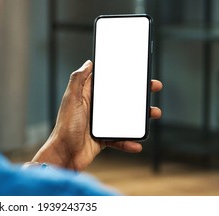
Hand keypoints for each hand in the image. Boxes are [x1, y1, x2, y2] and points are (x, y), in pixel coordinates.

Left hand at [30, 60, 162, 171]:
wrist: (64, 155)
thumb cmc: (64, 127)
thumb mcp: (71, 99)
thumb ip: (78, 80)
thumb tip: (88, 63)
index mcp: (87, 97)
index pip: (107, 83)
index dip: (121, 75)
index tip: (137, 71)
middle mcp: (94, 109)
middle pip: (120, 98)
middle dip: (138, 94)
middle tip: (153, 87)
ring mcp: (99, 125)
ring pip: (124, 118)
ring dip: (140, 118)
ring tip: (154, 114)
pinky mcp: (102, 139)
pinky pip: (120, 139)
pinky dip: (129, 142)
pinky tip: (137, 144)